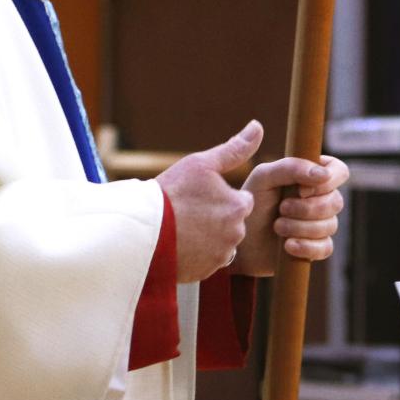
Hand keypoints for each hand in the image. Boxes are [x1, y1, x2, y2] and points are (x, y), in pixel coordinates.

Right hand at [155, 121, 260, 281]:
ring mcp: (220, 256)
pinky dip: (197, 255)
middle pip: (232, 223)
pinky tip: (179, 244)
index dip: (221, 197)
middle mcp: (235, 234)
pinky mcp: (205, 273)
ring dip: (208, 237)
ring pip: (221, 243)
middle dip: (216, 218)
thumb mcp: (201, 164)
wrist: (141, 230)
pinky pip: (207, 262)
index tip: (201, 196)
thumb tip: (258, 126)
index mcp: (238, 206)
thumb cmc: (171, 192)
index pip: (241, 201)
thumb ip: (234, 149)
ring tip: (183, 228)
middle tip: (189, 212)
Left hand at [230, 153, 348, 277]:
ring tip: (278, 227)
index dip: (328, 181)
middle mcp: (319, 199)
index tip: (302, 190)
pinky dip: (307, 246)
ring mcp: (319, 224)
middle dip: (307, 208)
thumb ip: (291, 167)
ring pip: (330, 225)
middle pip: (336, 201)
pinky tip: (288, 246)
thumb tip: (324, 174)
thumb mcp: (264, 177)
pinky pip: (326, 248)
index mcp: (309, 176)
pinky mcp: (315, 247)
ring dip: (301, 227)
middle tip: (282, 209)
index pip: (338, 170)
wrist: (239, 241)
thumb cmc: (250, 203)